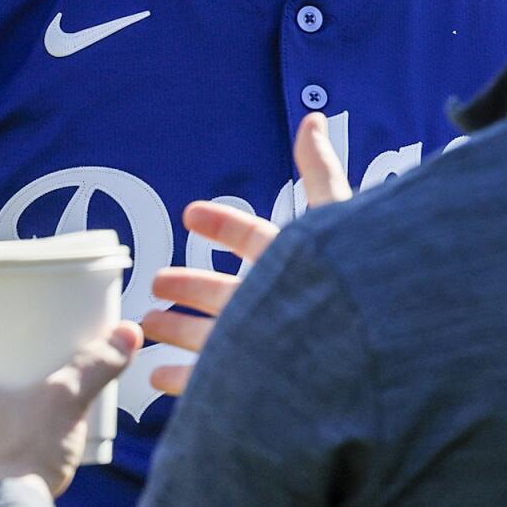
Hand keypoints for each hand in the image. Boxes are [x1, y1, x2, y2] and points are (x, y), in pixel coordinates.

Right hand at [143, 111, 350, 396]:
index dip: (222, 224)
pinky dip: (183, 378)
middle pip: (224, 292)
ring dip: (177, 329)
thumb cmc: (347, 285)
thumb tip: (315, 118)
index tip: (190, 213)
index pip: (253, 238)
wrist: (361, 362)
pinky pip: (211, 384)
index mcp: (292, 264)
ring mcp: (264, 348)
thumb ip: (320, 171)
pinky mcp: (253, 388)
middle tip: (157, 281)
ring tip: (146, 325)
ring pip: (211, 335)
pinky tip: (157, 374)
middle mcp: (277, 305)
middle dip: (190, 286)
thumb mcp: (332, 219)